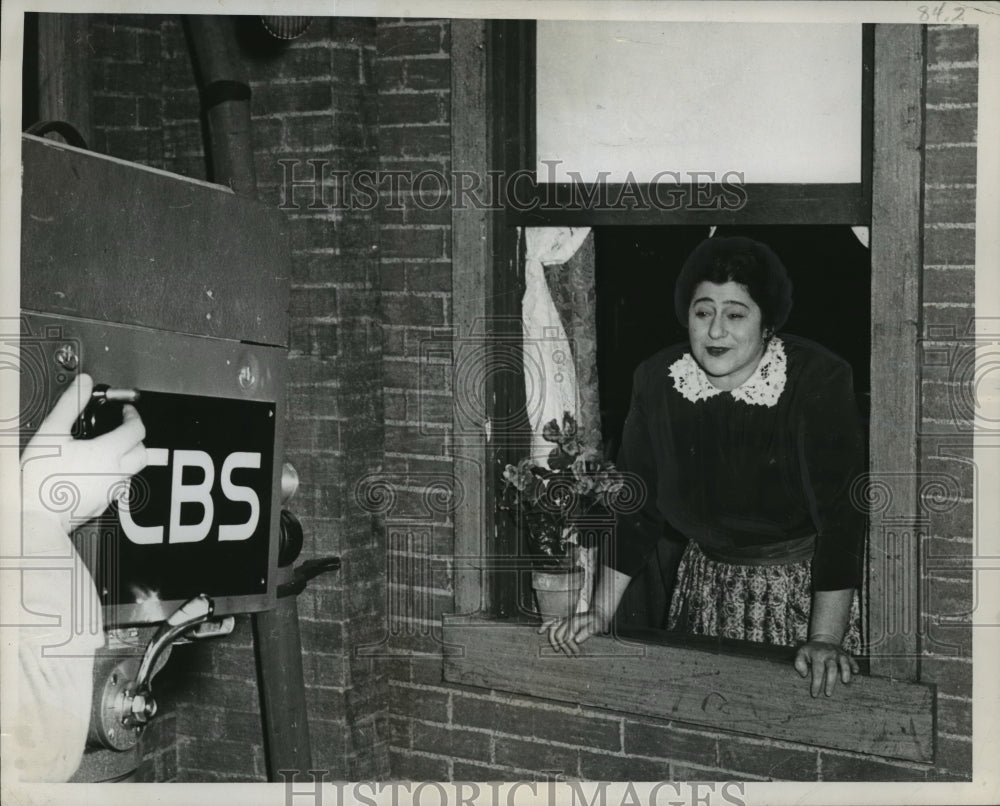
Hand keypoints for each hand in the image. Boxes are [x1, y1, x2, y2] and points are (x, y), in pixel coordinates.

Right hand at [21, 374, 147, 534]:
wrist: (34, 517)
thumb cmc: (39, 479)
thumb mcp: (53, 432)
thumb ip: (71, 404)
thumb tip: (84, 384)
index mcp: (109, 453)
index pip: (137, 430)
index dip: (134, 416)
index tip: (126, 411)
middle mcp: (116, 473)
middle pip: (143, 452)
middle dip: (136, 437)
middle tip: (122, 429)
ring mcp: (111, 492)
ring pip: (132, 471)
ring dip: (125, 457)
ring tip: (105, 448)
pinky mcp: (102, 505)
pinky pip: (117, 486)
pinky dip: (112, 474)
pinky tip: (93, 471)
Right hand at [538, 609, 610, 655]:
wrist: (598, 613)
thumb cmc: (597, 621)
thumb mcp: (596, 626)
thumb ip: (587, 632)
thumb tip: (577, 640)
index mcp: (575, 622)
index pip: (568, 637)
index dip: (571, 647)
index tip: (577, 654)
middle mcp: (568, 620)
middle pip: (560, 635)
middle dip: (564, 647)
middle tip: (570, 655)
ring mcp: (565, 620)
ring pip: (553, 629)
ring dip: (553, 641)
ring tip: (556, 650)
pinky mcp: (564, 620)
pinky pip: (551, 622)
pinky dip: (545, 626)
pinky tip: (540, 631)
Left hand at [794, 637, 858, 696]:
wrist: (823, 639)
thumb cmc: (811, 651)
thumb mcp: (801, 653)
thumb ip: (798, 663)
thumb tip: (804, 675)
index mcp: (817, 655)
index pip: (817, 670)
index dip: (816, 683)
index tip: (814, 694)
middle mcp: (829, 654)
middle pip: (831, 668)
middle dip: (830, 682)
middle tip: (828, 694)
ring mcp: (838, 654)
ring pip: (843, 662)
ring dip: (845, 672)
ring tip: (845, 682)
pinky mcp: (846, 654)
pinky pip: (851, 659)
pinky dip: (854, 665)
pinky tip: (856, 672)